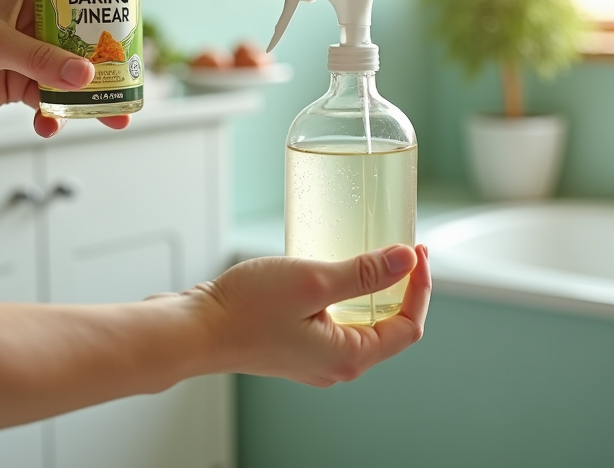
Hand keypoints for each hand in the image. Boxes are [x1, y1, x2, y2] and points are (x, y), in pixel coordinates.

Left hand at [0, 0, 151, 135]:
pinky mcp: (20, 84)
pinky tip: (51, 125)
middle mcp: (32, 18)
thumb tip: (85, 77)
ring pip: (75, 70)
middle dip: (113, 43)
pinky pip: (51, 100)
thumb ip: (39, 59)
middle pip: (85, 24)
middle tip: (137, 58)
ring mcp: (28, 53)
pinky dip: (57, 115)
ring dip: (94, 93)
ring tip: (114, 114)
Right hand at [185, 244, 429, 385]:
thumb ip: (364, 272)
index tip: (417, 251)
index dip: (420, 287)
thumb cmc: (245, 311)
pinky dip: (344, 295)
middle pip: (388, 326)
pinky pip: (334, 321)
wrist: (193, 329)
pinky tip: (332, 269)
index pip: (409, 326)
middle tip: (400, 247)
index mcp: (348, 356)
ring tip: (370, 253)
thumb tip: (406, 260)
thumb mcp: (314, 281)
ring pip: (360, 322)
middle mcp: (335, 364)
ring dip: (371, 289)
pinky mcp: (294, 344)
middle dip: (400, 286)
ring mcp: (313, 357)